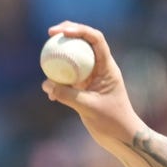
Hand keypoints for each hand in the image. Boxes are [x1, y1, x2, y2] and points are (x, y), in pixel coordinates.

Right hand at [40, 21, 145, 153]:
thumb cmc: (112, 122)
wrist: (122, 137)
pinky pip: (67, 78)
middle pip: (83, 43)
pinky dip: (57, 82)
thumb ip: (67, 95)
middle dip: (67, 34)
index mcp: (108, 68)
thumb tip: (46, 84)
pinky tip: (50, 95)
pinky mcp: (84, 89)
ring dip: (59, 60)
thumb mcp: (89, 108)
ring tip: (45, 66)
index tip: (60, 31)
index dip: (79, 30)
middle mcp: (100, 69)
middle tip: (50, 34)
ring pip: (73, 60)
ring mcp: (92, 78)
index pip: (96, 40)